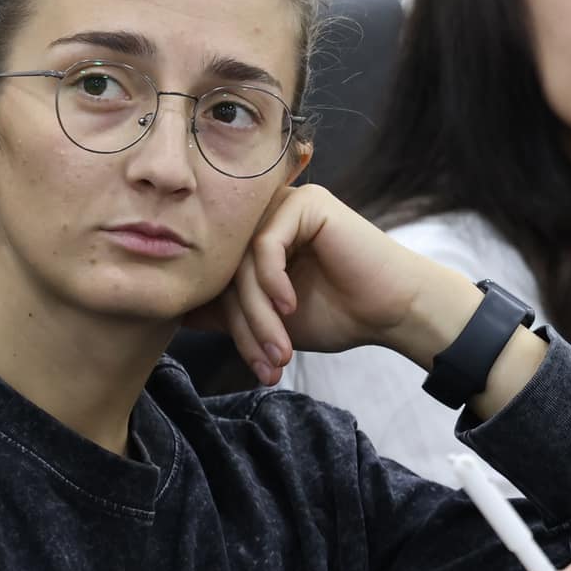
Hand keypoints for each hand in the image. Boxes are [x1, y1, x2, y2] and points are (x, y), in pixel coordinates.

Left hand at [185, 183, 468, 384]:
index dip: (231, 327)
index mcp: (254, 238)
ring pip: (244, 264)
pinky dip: (274, 284)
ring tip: (281, 351)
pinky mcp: (306, 203)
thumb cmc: (339, 313)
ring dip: (260, 316)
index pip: (219, 279)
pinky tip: (292, 308)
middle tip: (267, 366)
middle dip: (246, 328)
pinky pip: (267, 246)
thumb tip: (176, 313)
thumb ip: (227, 311)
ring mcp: (285, 204)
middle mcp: (265, 215)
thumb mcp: (270, 320)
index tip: (256, 367)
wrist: (394, 310)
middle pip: (227, 272)